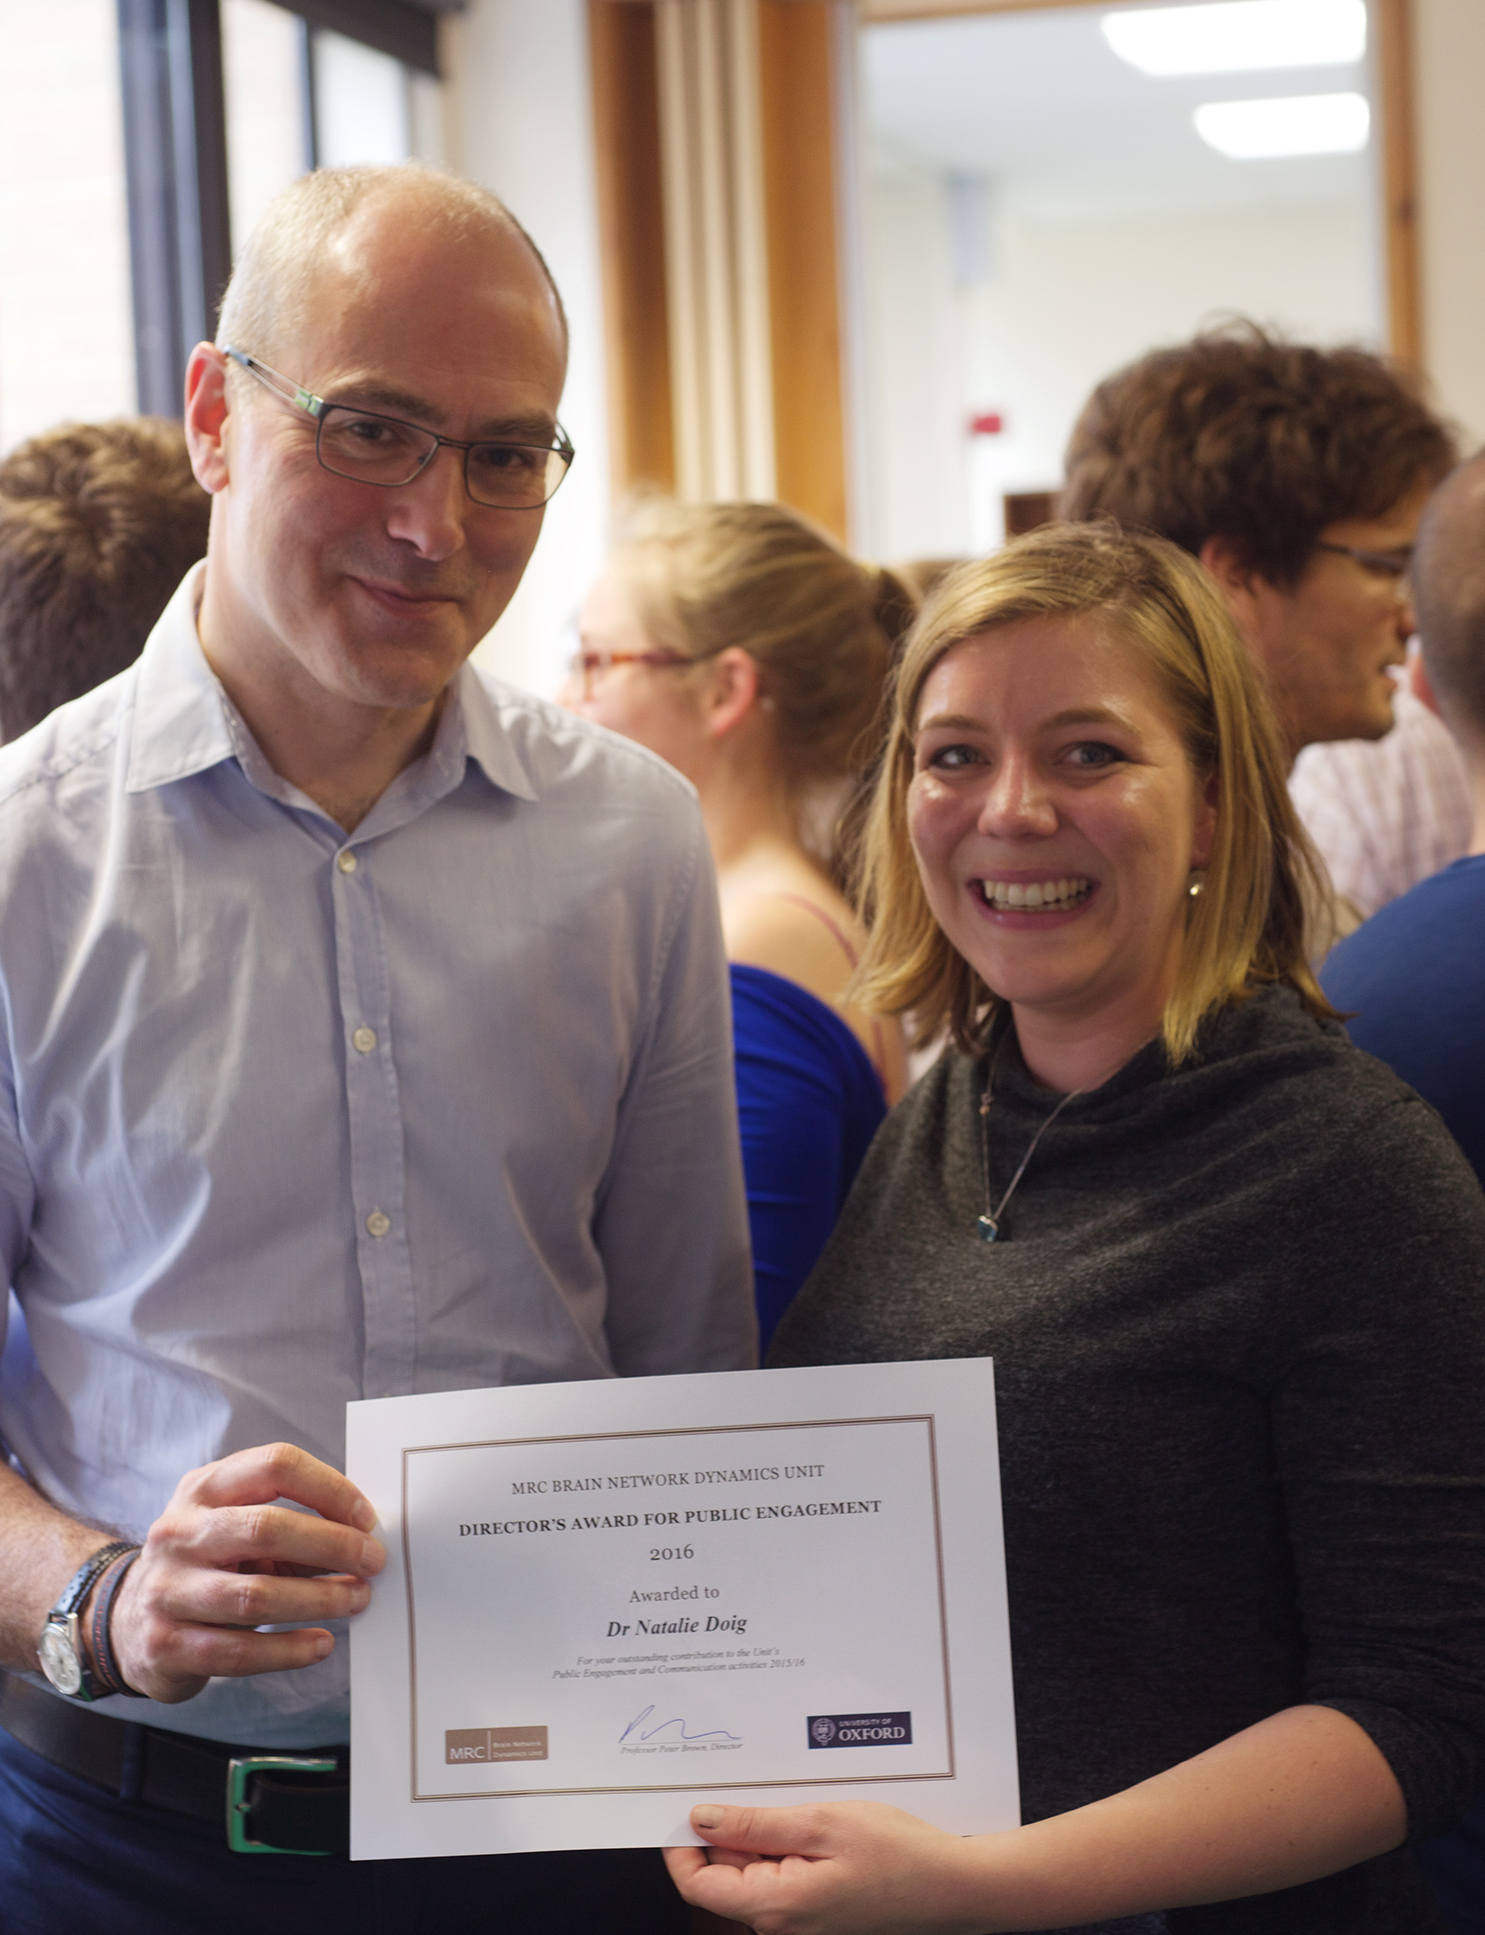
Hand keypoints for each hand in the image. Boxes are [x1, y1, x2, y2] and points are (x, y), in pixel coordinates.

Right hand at [106, 1442, 383, 1703]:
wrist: (128, 1622)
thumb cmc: (208, 1564)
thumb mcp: (236, 1527)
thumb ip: (292, 1526)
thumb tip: (364, 1538)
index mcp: (203, 1489)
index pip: (274, 1466)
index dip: (329, 1488)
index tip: (366, 1518)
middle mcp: (178, 1533)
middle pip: (265, 1528)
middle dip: (331, 1545)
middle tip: (373, 1562)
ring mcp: (167, 1590)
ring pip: (255, 1596)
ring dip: (319, 1599)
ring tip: (357, 1599)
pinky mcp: (166, 1646)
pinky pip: (239, 1652)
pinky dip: (289, 1651)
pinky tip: (321, 1643)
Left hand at [664, 1800, 985, 1934]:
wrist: (953, 1887)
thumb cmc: (897, 1855)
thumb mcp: (820, 1823)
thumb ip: (754, 1824)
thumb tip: (701, 1820)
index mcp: (775, 1907)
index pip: (697, 1885)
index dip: (683, 1845)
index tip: (687, 1804)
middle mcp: (781, 1925)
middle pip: (724, 1877)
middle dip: (729, 1830)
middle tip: (752, 1786)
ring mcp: (800, 1923)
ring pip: (754, 1873)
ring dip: (762, 1835)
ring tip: (798, 1805)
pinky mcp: (816, 1915)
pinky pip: (781, 1877)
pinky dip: (785, 1846)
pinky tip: (813, 1824)